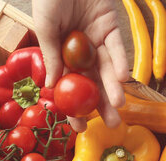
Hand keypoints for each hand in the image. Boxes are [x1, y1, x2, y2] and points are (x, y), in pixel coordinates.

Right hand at [32, 0, 128, 130]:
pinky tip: (120, 80)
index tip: (79, 128)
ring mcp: (97, 40)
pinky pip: (116, 48)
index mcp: (62, 55)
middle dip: (101, 105)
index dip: (74, 108)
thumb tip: (50, 86)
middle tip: (111, 125)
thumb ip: (50, 56)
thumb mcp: (45, 28)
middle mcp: (81, 52)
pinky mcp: (111, 27)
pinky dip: (119, 63)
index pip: (69, 87)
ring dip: (113, 90)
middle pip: (93, 84)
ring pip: (107, 71)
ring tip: (118, 109)